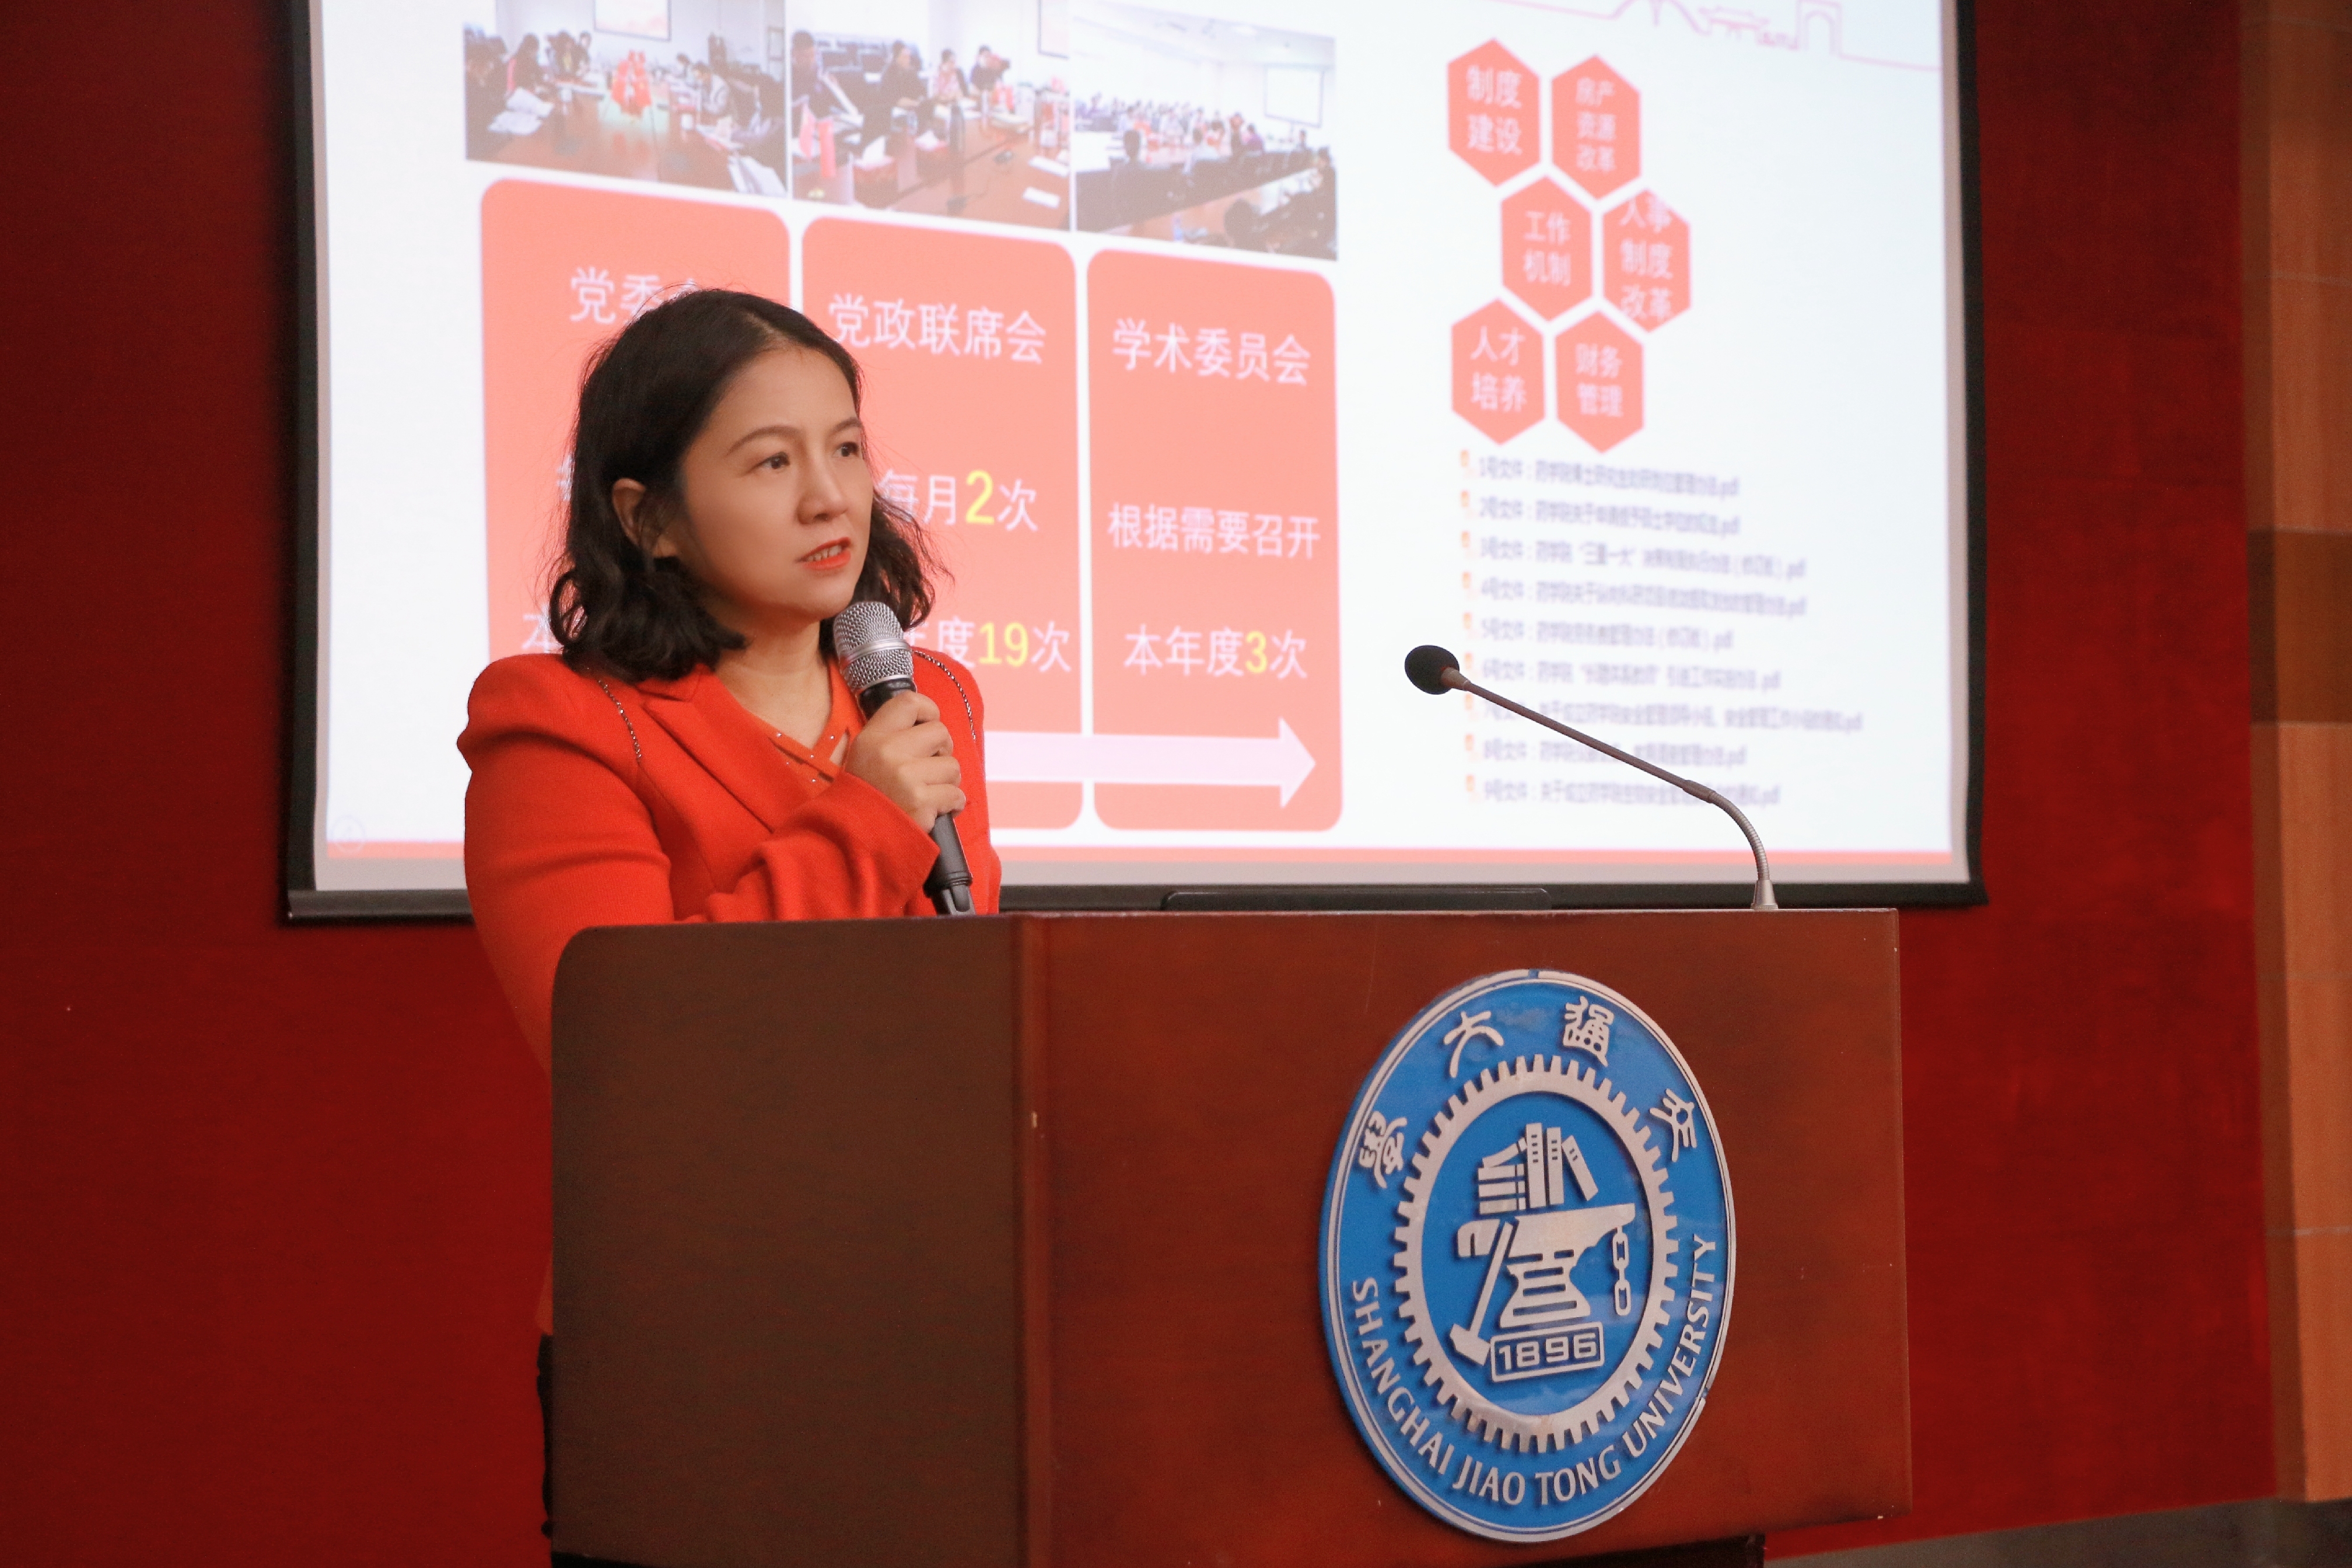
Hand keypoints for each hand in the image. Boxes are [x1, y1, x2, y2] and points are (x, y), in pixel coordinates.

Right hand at [842, 689, 964, 831]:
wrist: (855, 836)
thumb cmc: (867, 794)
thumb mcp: (866, 754)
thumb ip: (894, 736)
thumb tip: (930, 722)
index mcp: (874, 737)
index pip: (910, 702)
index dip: (928, 711)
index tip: (928, 726)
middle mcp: (889, 752)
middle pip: (941, 732)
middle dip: (942, 752)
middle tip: (929, 768)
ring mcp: (907, 777)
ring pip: (953, 767)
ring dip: (947, 782)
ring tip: (927, 793)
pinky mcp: (922, 802)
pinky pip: (956, 795)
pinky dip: (951, 804)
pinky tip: (935, 809)